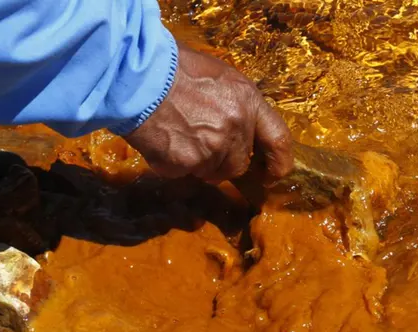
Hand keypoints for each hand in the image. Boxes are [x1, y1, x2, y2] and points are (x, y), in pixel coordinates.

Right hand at [125, 43, 293, 183]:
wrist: (138, 76)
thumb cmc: (174, 69)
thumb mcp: (218, 77)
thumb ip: (235, 105)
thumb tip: (242, 130)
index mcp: (248, 101)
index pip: (279, 140)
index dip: (278, 164)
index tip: (272, 175)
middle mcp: (236, 126)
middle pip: (238, 164)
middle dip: (222, 162)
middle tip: (200, 146)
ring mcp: (213, 147)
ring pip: (211, 172)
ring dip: (196, 163)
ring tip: (177, 136)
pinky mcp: (188, 162)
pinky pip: (183, 173)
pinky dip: (171, 164)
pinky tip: (161, 141)